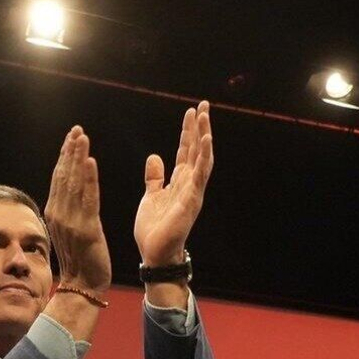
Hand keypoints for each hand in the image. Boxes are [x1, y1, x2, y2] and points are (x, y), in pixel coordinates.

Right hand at [42, 125, 112, 293]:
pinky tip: (90, 162)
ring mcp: (71, 222)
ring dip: (78, 158)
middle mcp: (59, 214)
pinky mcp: (86, 230)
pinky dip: (89, 179)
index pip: (59, 178)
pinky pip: (87, 199)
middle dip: (70, 151)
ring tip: (82, 138)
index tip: (72, 136)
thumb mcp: (69, 230)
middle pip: (64, 176)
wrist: (83, 285)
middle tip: (77, 129)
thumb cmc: (80, 259)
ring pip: (74, 183)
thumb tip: (67, 191)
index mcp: (54, 212)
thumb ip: (67, 209)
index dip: (65, 156)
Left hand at [134, 101, 214, 267]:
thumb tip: (155, 156)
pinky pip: (200, 175)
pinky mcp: (191, 200)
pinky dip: (204, 157)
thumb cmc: (154, 230)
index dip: (188, 131)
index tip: (191, 112)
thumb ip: (155, 177)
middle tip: (203, 105)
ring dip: (204, 136)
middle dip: (200, 127)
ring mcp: (192, 191)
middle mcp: (189, 184)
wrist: (155, 254)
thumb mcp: (151, 196)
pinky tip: (206, 140)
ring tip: (205, 116)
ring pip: (202, 158)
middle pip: (197, 150)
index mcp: (179, 182)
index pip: (186, 151)